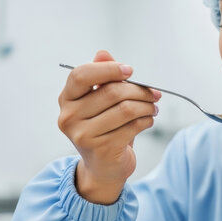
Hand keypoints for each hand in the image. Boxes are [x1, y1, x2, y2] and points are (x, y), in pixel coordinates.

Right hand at [57, 50, 160, 203]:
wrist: (103, 167)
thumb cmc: (104, 128)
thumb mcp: (100, 101)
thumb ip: (101, 76)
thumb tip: (103, 53)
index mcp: (67, 99)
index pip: (82, 75)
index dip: (108, 69)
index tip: (130, 70)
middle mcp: (69, 117)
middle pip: (112, 92)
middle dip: (139, 90)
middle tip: (154, 93)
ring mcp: (83, 135)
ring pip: (126, 109)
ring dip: (147, 106)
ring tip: (153, 107)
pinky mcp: (101, 149)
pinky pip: (133, 127)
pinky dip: (147, 121)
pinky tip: (149, 120)